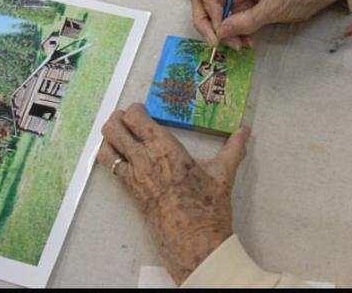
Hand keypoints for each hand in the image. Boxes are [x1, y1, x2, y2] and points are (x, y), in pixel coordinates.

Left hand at [97, 103, 250, 285]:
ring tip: (121, 136)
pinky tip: (122, 157)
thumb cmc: (207, 208)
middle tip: (128, 119)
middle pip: (114, 127)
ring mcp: (134, 176)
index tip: (144, 110)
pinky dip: (111, 157)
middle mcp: (144, 159)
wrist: (195, 243)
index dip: (136, 109)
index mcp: (165, 148)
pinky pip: (110, 167)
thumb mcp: (223, 173)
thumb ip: (234, 148)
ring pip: (106, 146)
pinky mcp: (130, 192)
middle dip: (117, 119)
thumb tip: (245, 132)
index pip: (135, 117)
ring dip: (110, 137)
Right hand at [191, 0, 344, 49]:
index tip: (219, 27)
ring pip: (215, 11)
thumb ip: (245, 21)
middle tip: (216, 42)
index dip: (207, 7)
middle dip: (207, 21)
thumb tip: (220, 33)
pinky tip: (244, 42)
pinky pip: (229, 18)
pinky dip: (233, 32)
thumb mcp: (273, 8)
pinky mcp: (244, 2)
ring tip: (238, 45)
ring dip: (222, 31)